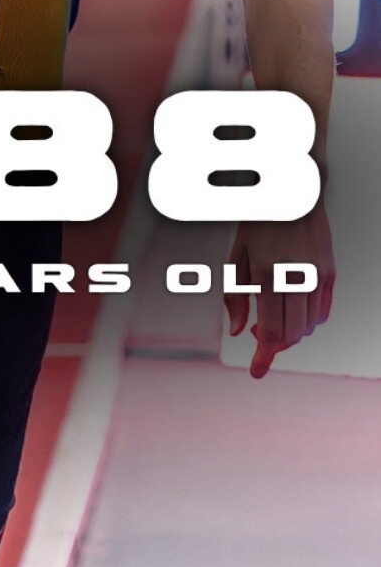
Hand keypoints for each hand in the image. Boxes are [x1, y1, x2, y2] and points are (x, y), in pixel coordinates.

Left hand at [226, 198, 334, 378]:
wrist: (293, 195)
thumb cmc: (257, 223)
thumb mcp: (236, 255)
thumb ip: (235, 295)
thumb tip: (238, 332)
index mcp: (268, 273)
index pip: (271, 330)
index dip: (264, 355)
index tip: (256, 372)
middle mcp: (296, 278)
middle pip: (293, 335)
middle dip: (275, 345)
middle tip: (257, 338)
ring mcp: (317, 276)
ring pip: (308, 326)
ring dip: (290, 333)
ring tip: (269, 319)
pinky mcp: (330, 273)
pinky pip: (321, 311)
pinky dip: (306, 320)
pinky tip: (290, 309)